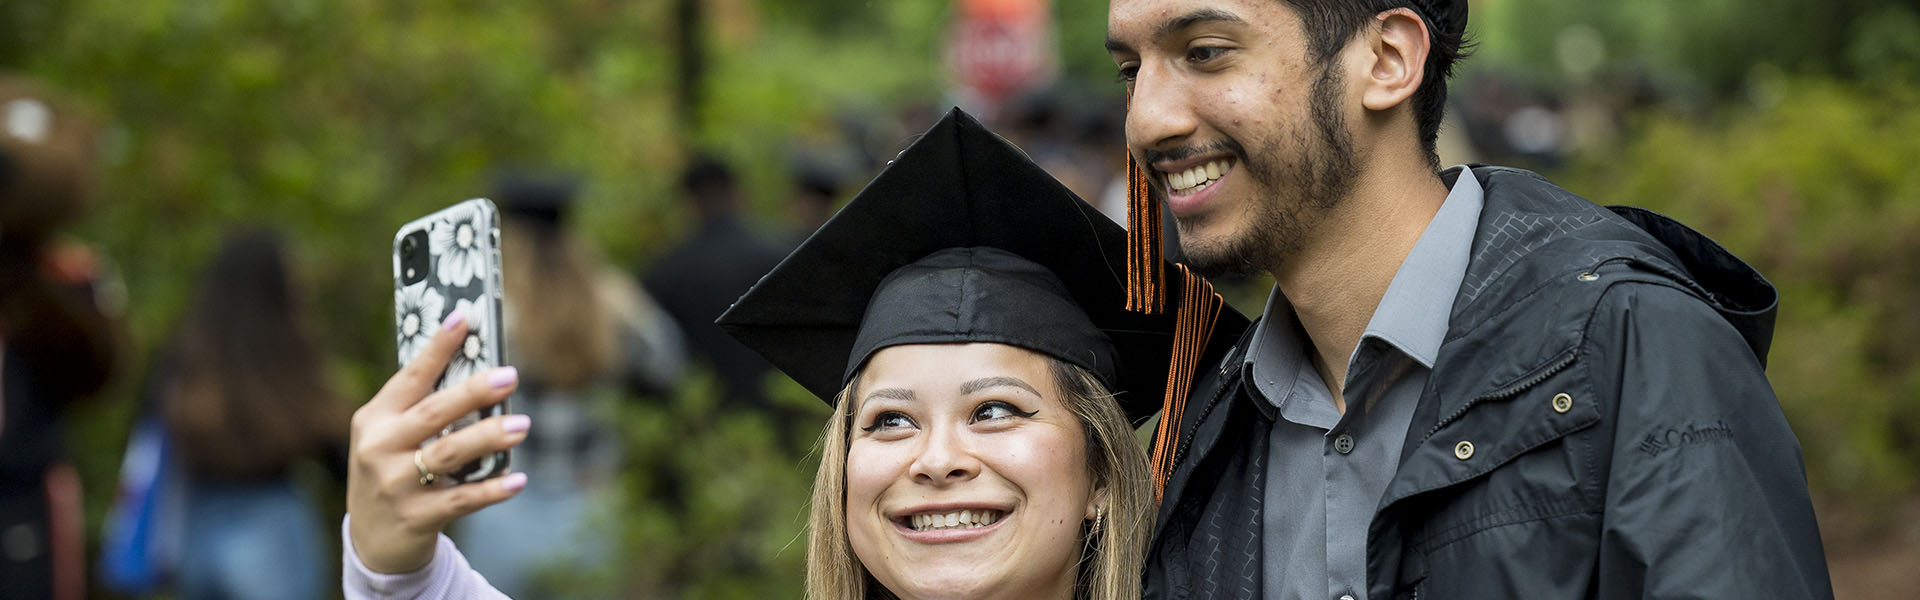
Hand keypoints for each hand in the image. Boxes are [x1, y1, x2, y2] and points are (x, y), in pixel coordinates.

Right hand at [346, 307, 530, 573]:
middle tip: (510, 376)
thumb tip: (477, 372)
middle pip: (433, 413)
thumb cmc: (391, 474)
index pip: (410, 377)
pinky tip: (517, 480)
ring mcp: (395, 485)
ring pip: (448, 453)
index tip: (464, 318)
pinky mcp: (415, 517)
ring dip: (487, 437)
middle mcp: (379, 448)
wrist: (371, 542)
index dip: (438, 347)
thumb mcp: (388, 438)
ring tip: (523, 425)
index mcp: (374, 419)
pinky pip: (461, 499)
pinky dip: (491, 490)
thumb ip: (420, 409)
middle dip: (473, 392)